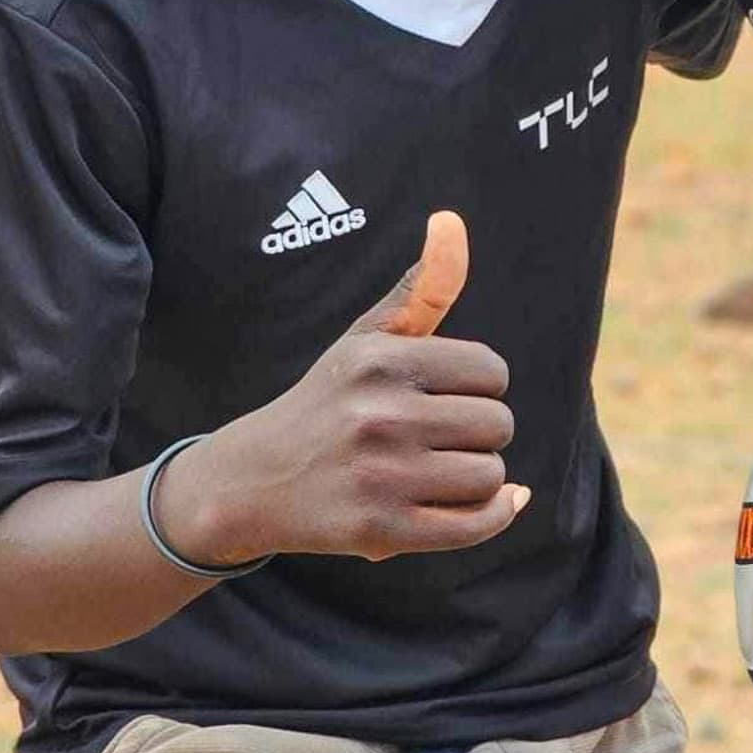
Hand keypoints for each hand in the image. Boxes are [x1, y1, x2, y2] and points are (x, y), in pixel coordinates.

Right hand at [157, 211, 527, 562]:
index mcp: (380, 360)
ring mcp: (380, 477)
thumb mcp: (367, 338)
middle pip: (497, 423)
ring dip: (476, 474)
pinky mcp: (380, 531)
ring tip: (437, 468)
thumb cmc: (329, 401)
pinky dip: (491, 514)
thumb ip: (422, 286)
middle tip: (438, 434)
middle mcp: (379, 415)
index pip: (491, 371)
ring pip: (491, 474)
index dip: (479, 384)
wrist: (254, 480)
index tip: (448, 392)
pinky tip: (487, 504)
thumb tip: (451, 220)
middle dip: (478, 430)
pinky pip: (475, 523)